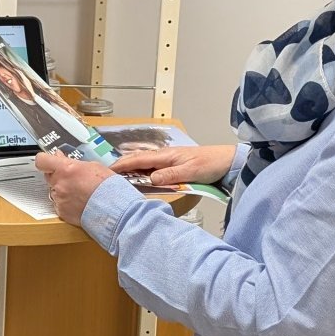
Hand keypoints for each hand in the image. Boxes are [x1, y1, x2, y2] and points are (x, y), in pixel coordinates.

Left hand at [35, 151, 113, 226]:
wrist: (113, 209)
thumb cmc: (107, 186)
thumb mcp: (93, 166)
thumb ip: (73, 162)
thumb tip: (61, 158)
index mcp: (66, 169)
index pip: (42, 161)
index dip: (45, 160)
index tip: (49, 160)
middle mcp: (59, 184)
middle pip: (48, 175)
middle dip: (57, 174)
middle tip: (71, 176)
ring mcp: (59, 199)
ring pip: (54, 190)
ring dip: (63, 189)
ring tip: (80, 192)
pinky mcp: (62, 212)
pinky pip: (59, 204)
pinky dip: (66, 202)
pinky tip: (79, 201)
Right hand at [110, 144, 235, 186]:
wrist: (227, 162)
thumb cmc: (210, 163)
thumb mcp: (189, 171)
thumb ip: (169, 175)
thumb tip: (149, 180)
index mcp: (166, 155)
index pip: (138, 159)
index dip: (122, 165)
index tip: (107, 171)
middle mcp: (165, 157)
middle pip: (138, 161)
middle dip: (122, 166)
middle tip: (107, 176)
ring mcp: (169, 161)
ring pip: (145, 165)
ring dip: (132, 170)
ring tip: (119, 179)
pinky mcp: (175, 167)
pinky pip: (154, 170)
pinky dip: (143, 174)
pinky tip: (140, 180)